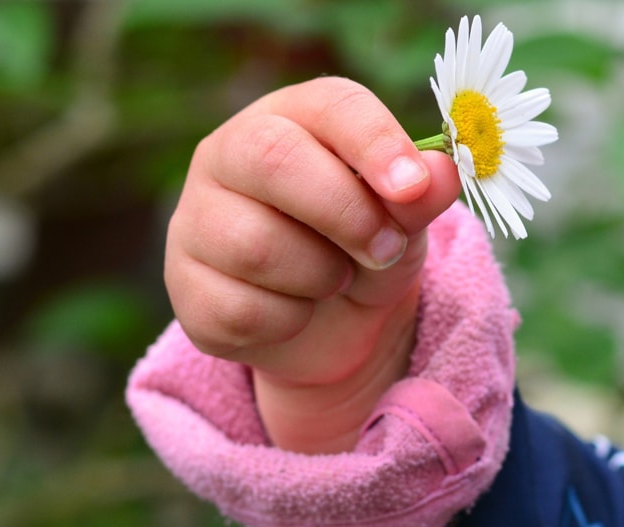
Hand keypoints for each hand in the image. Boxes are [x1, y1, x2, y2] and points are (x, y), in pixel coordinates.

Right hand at [164, 77, 460, 453]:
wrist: (327, 325)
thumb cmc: (362, 247)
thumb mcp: (403, 222)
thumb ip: (419, 196)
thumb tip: (440, 173)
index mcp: (290, 117)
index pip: (329, 105)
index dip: (375, 142)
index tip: (413, 187)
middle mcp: (227, 154)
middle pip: (273, 160)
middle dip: (346, 214)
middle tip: (385, 249)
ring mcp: (195, 219)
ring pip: (255, 246)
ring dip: (320, 277)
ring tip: (333, 280)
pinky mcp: (184, 285)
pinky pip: (240, 309)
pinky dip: (288, 322)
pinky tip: (295, 311)